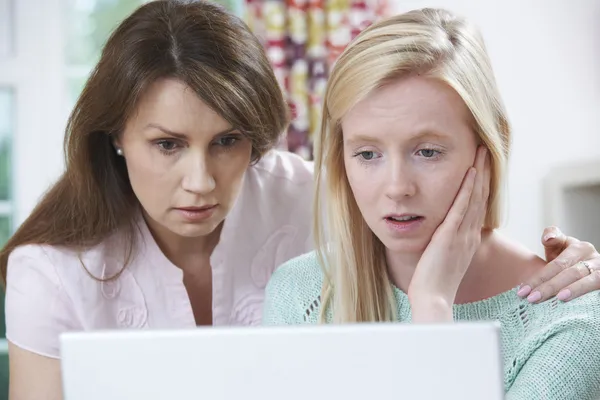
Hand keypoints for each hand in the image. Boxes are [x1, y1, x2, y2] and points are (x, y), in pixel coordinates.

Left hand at [408, 146, 490, 321]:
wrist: (433, 299)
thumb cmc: (433, 284)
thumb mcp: (444, 260)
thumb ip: (445, 245)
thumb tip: (440, 234)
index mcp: (468, 241)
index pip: (478, 207)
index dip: (483, 185)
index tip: (483, 167)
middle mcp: (469, 235)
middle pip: (482, 197)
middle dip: (485, 172)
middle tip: (486, 150)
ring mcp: (462, 235)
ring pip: (475, 197)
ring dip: (479, 172)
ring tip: (482, 151)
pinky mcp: (450, 236)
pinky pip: (461, 207)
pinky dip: (467, 189)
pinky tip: (470, 172)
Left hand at [517, 226, 599, 302]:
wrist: (586, 267)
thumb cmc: (567, 259)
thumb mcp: (558, 246)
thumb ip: (551, 237)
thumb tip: (548, 238)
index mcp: (580, 248)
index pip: (557, 264)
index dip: (539, 278)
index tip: (522, 291)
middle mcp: (594, 259)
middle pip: (570, 273)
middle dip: (550, 287)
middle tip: (532, 299)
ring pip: (589, 281)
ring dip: (574, 290)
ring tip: (558, 299)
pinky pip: (598, 291)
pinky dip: (588, 297)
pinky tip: (577, 306)